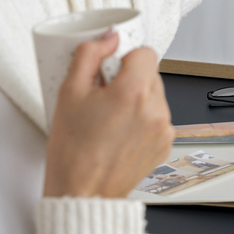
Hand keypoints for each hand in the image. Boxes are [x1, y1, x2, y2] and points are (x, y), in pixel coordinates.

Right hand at [43, 33, 172, 197]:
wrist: (82, 194)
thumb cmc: (73, 152)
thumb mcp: (69, 92)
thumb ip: (89, 55)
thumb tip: (108, 38)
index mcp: (134, 93)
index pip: (145, 52)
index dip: (123, 57)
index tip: (109, 68)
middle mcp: (155, 110)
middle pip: (150, 73)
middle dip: (128, 78)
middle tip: (102, 96)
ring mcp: (163, 130)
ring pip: (154, 96)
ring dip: (135, 98)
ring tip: (108, 118)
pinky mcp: (163, 145)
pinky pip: (156, 118)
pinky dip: (141, 119)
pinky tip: (118, 132)